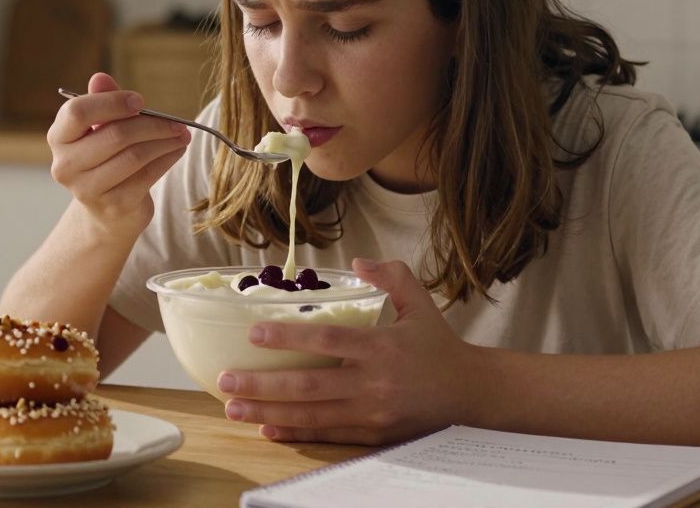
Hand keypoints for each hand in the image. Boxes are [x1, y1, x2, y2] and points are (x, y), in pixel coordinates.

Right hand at [47, 72, 190, 236]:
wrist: (107, 212)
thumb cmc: (105, 159)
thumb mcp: (100, 128)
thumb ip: (102, 102)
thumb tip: (100, 78)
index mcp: (59, 138)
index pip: (78, 112)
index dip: (112, 102)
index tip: (140, 102)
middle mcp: (66, 165)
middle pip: (115, 135)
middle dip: (152, 124)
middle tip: (177, 121)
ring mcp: (88, 189)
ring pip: (135, 156)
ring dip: (165, 141)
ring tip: (182, 134)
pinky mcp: (114, 205)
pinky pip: (148, 175)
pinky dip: (167, 158)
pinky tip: (177, 150)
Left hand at [217, 258, 482, 444]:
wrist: (473, 396)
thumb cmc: (440, 347)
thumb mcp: (421, 303)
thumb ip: (392, 277)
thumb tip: (358, 263)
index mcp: (381, 347)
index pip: (327, 341)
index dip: (288, 338)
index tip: (254, 333)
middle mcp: (373, 383)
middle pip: (308, 386)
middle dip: (263, 385)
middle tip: (226, 380)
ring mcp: (372, 413)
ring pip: (311, 415)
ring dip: (268, 412)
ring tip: (233, 407)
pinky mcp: (373, 435)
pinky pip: (327, 435)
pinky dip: (296, 432)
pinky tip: (268, 427)